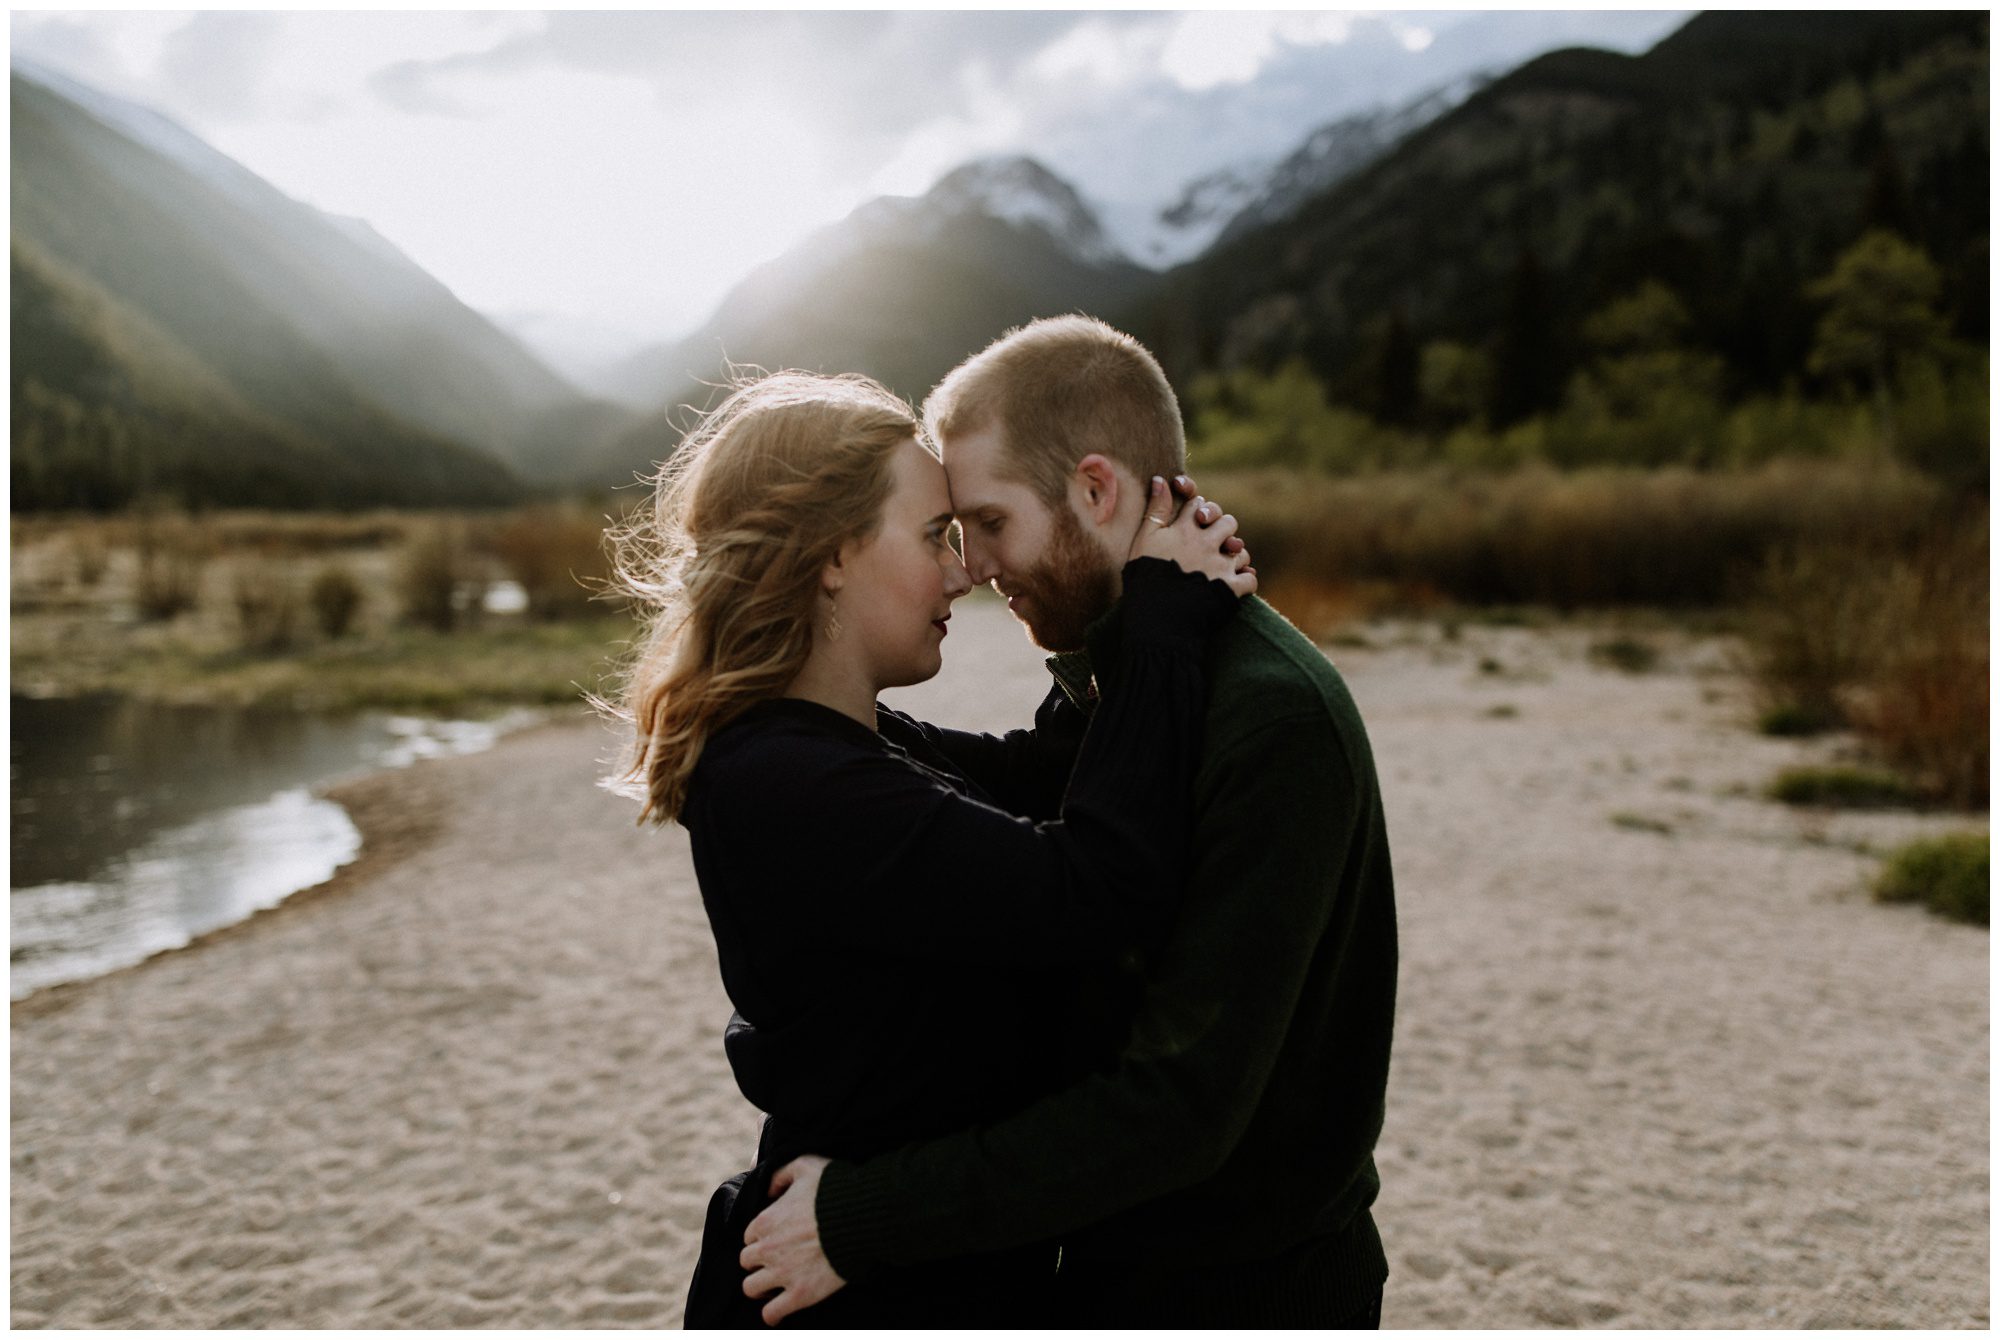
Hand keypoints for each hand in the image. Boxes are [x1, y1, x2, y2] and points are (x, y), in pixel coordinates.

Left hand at [741, 1155, 844, 1324]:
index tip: (777, 1237)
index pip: (749, 1235)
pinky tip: (782, 1307)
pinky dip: (773, 1313)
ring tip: (777, 1283)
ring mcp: (782, 1274)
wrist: (863, 1218)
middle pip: (746, 1261)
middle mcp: (767, 1249)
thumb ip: (780, 1173)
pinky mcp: (800, 1294)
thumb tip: (769, 1191)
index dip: (762, 1236)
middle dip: (759, 1260)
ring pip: (751, 1288)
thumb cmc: (836, 1189)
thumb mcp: (805, 1165)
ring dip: (761, 1286)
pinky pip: (771, 1314)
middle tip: (778, 1259)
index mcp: (765, 1221)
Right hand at [1131, 477, 1256, 597]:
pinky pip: (1249, 579)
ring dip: (1233, 554)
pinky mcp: (1231, 590)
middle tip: (1210, 540)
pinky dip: (1245, 580)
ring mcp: (1221, 567)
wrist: (1157, 619)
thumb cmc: (1145, 578)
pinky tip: (1236, 582)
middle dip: (1220, 527)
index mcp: (1185, 530)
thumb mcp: (1143, 541)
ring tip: (1222, 563)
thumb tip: (1160, 479)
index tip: (1191, 519)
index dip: (1196, 509)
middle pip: (1227, 521)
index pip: (1198, 504)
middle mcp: (1207, 544)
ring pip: (1240, 549)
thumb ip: (1155, 510)